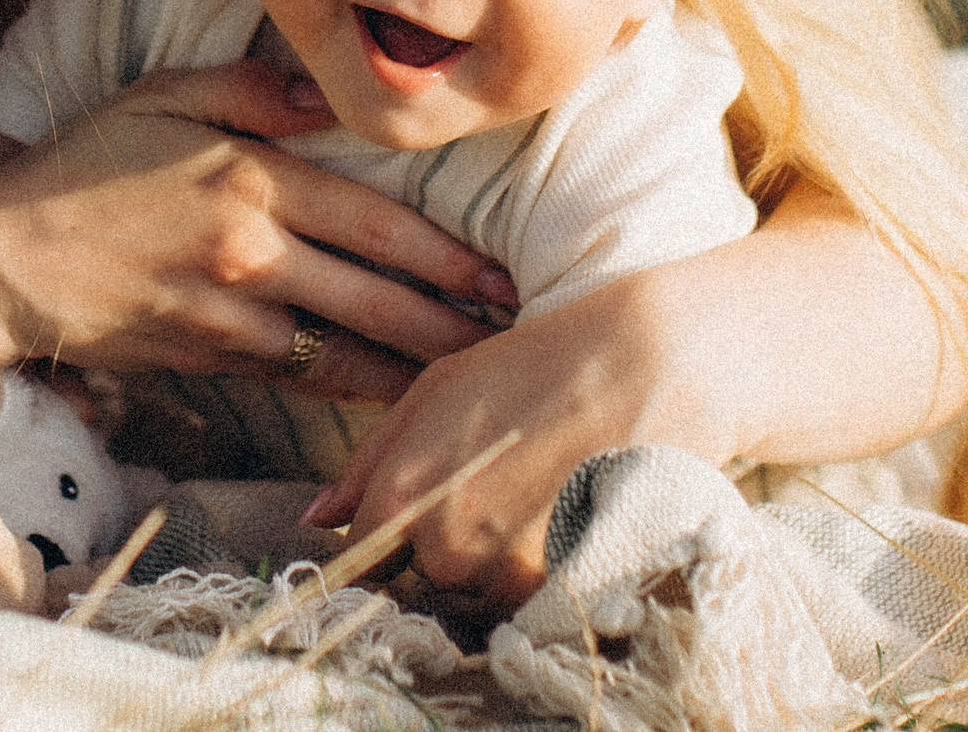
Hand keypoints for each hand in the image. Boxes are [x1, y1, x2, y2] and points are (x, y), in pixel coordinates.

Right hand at [0, 59, 517, 403]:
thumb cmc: (81, 168)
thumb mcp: (161, 97)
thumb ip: (251, 89)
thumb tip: (325, 95)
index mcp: (252, 179)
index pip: (376, 222)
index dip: (446, 255)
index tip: (498, 273)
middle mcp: (252, 252)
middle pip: (378, 297)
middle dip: (451, 321)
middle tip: (512, 334)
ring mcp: (230, 314)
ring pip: (345, 353)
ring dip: (414, 367)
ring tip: (470, 376)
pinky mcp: (205, 359)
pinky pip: (295, 379)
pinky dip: (348, 391)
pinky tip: (388, 396)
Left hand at [302, 263, 742, 606]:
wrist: (650, 367)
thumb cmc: (535, 364)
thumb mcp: (437, 390)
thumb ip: (371, 459)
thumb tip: (316, 517)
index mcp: (405, 496)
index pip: (363, 557)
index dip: (387, 534)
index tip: (420, 510)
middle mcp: (448, 549)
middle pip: (425, 581)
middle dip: (448, 545)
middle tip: (499, 486)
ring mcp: (510, 578)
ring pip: (482, 596)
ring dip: (499, 562)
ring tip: (539, 492)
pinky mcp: (567, 594)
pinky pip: (534, 603)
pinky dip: (547, 570)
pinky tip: (568, 512)